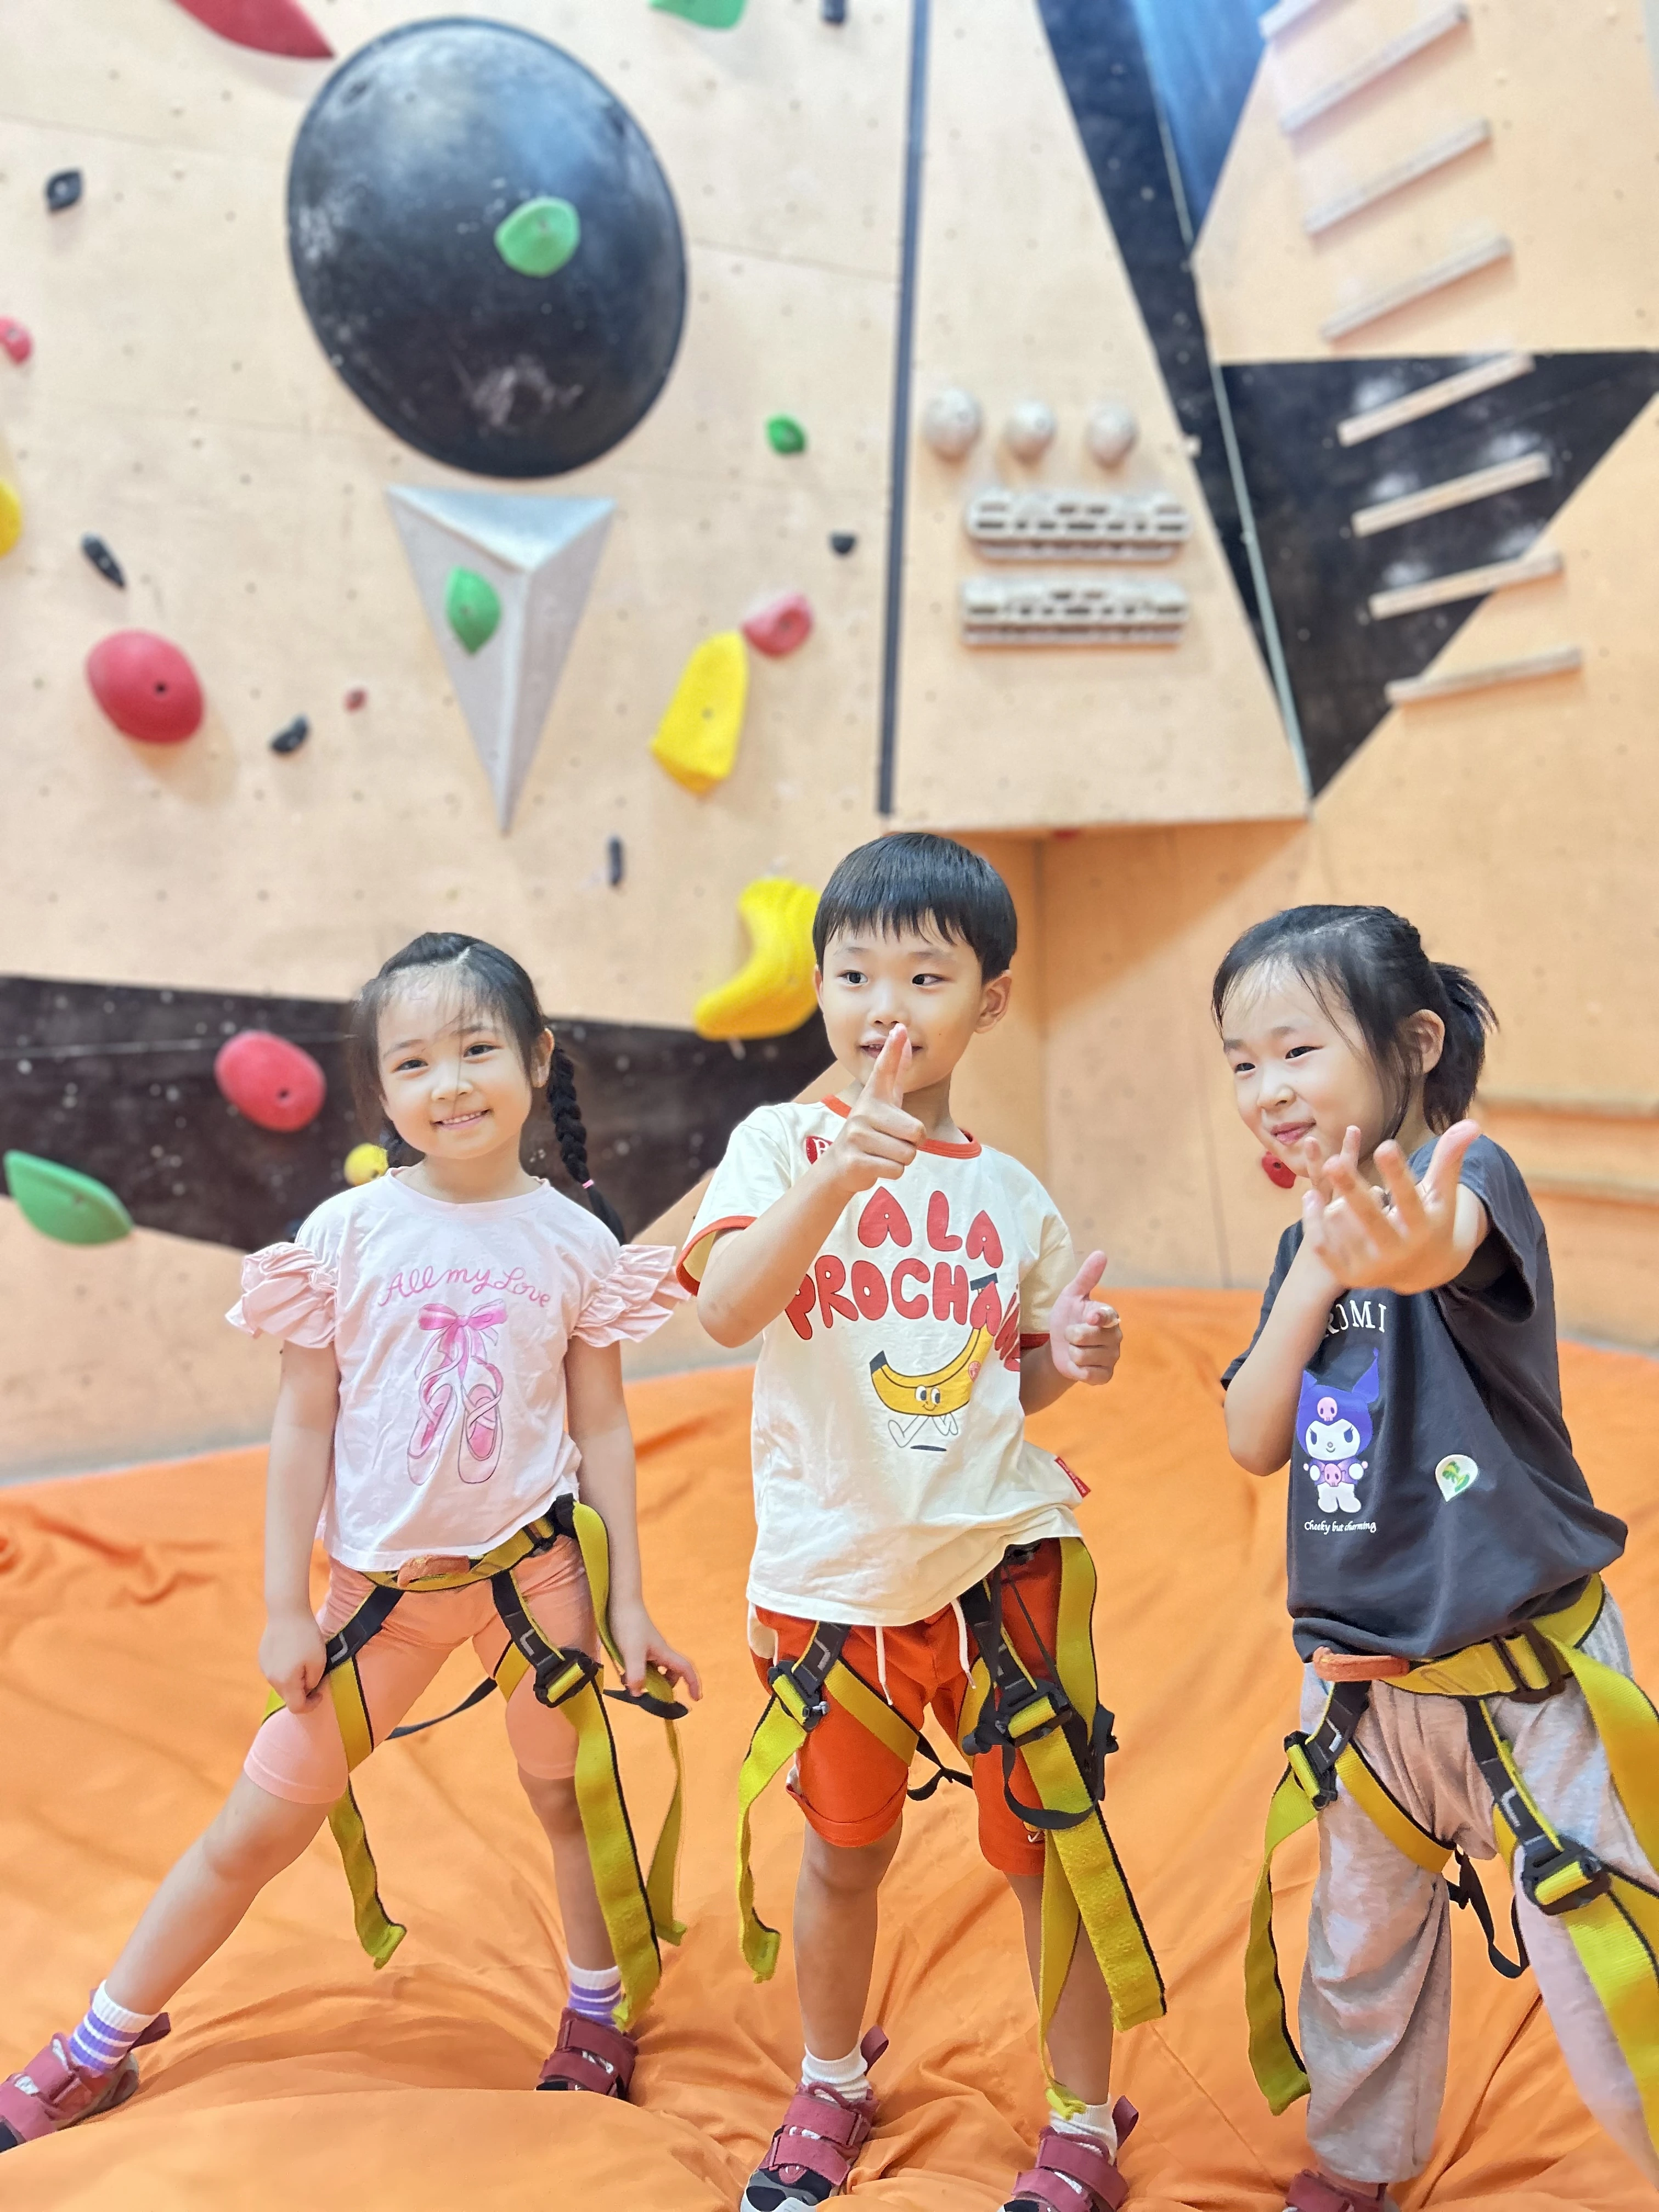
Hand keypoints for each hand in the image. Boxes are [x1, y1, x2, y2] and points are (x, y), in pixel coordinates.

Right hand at [259, 1606, 326, 1714]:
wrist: (286, 1611)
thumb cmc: (306, 1636)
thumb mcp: (319, 1661)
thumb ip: (313, 1681)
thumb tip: (307, 1689)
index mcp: (285, 1682)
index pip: (296, 1707)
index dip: (310, 1705)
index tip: (320, 1694)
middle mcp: (271, 1678)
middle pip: (288, 1695)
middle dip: (302, 1691)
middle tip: (315, 1674)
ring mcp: (264, 1667)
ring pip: (281, 1683)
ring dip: (293, 1679)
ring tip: (304, 1660)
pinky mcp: (262, 1657)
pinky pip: (276, 1671)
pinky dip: (285, 1669)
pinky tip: (293, 1652)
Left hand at [609, 1594, 701, 1702]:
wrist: (619, 1601)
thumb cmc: (629, 1623)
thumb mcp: (632, 1652)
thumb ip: (636, 1674)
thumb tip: (638, 1693)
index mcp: (664, 1652)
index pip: (686, 1669)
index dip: (694, 1684)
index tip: (696, 1699)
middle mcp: (659, 1652)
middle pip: (671, 1673)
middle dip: (664, 1687)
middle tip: (651, 1696)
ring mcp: (648, 1649)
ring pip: (655, 1670)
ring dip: (647, 1680)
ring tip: (630, 1682)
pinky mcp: (636, 1647)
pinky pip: (642, 1665)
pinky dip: (636, 1673)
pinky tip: (622, 1673)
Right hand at [824, 1025, 924, 1193]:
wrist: (840, 1165)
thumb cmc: (871, 1130)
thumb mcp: (884, 1100)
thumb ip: (894, 1071)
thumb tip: (904, 1036)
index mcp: (873, 1096)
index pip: (885, 1068)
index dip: (893, 1050)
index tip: (900, 1029)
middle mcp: (863, 1112)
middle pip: (917, 1131)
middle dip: (912, 1143)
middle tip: (893, 1141)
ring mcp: (856, 1136)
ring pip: (908, 1154)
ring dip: (901, 1159)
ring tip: (884, 1152)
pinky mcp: (855, 1160)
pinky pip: (896, 1169)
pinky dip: (892, 1172)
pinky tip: (876, 1164)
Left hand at [1047, 1251, 1121, 1386]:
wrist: (1059, 1347)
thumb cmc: (1067, 1317)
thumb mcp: (1072, 1295)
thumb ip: (1087, 1277)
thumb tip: (1101, 1253)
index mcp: (1109, 1315)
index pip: (1107, 1315)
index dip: (1097, 1317)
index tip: (1089, 1316)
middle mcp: (1115, 1336)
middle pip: (1087, 1337)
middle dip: (1070, 1336)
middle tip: (1071, 1334)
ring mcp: (1112, 1357)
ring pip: (1084, 1357)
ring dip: (1071, 1353)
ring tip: (1074, 1348)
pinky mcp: (1105, 1375)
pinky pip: (1088, 1375)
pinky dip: (1077, 1370)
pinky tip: (1078, 1364)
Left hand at [1301, 1120, 1479, 1293]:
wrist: (1425, 1272)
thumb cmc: (1433, 1220)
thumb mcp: (1442, 1194)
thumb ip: (1450, 1159)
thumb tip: (1472, 1124)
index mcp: (1423, 1228)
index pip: (1409, 1199)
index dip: (1398, 1174)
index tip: (1385, 1145)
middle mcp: (1398, 1251)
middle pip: (1370, 1217)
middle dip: (1352, 1190)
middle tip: (1333, 1161)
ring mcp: (1372, 1266)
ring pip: (1343, 1227)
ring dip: (1336, 1202)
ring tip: (1335, 1177)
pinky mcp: (1350, 1275)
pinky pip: (1324, 1247)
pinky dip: (1314, 1222)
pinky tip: (1310, 1197)